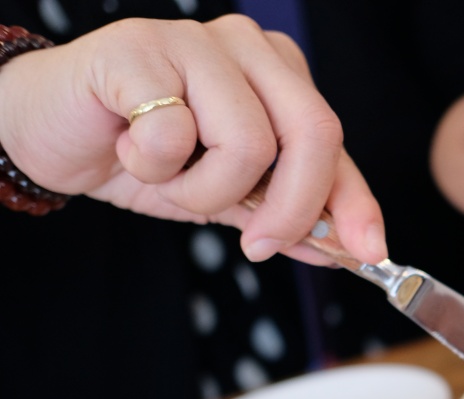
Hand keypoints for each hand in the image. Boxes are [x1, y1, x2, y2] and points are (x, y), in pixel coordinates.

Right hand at [0, 15, 385, 265]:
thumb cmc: (143, 153)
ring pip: (248, 144)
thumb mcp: (223, 195)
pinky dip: (151, 166)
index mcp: (279, 75)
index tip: (369, 252)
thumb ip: (280, 215)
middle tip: (255, 243)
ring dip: (203, 190)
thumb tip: (341, 251)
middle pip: (314, 134)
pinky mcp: (140, 49)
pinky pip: (175, 136)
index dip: (357, 203)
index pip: (334, 144)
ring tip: (165, 175)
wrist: (52, 132)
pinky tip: (127, 147)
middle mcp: (249, 47)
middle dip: (291, 208)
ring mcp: (196, 40)